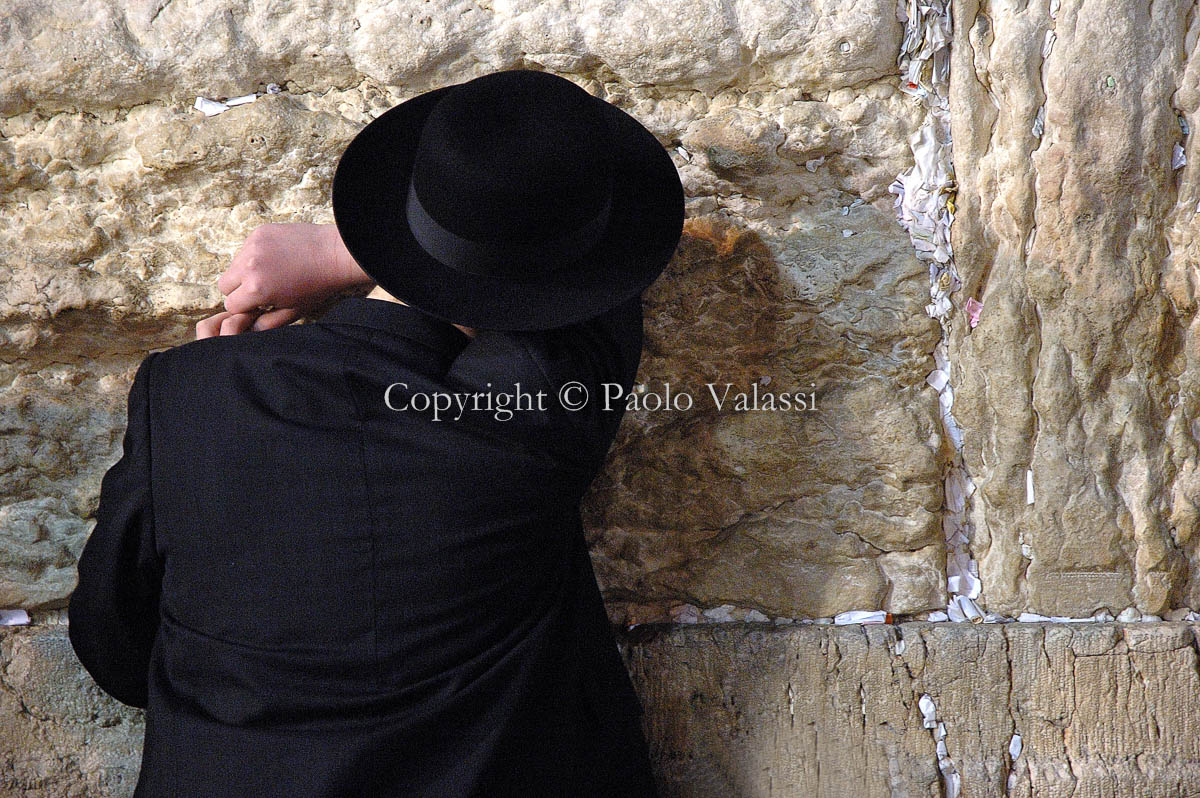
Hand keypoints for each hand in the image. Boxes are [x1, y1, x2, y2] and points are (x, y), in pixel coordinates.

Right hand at [196, 223, 371, 338]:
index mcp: (256, 289)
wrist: (335, 254)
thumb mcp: (293, 312)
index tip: (260, 305)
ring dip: (245, 272)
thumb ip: (267, 324)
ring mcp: (253, 246)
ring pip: (233, 265)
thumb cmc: (318, 285)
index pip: (230, 305)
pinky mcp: (259, 232)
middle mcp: (249, 266)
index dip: (245, 308)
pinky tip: (276, 258)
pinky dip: (254, 255)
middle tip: (262, 290)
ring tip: (271, 274)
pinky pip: (245, 249)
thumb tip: (248, 329)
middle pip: (224, 285)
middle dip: (239, 291)